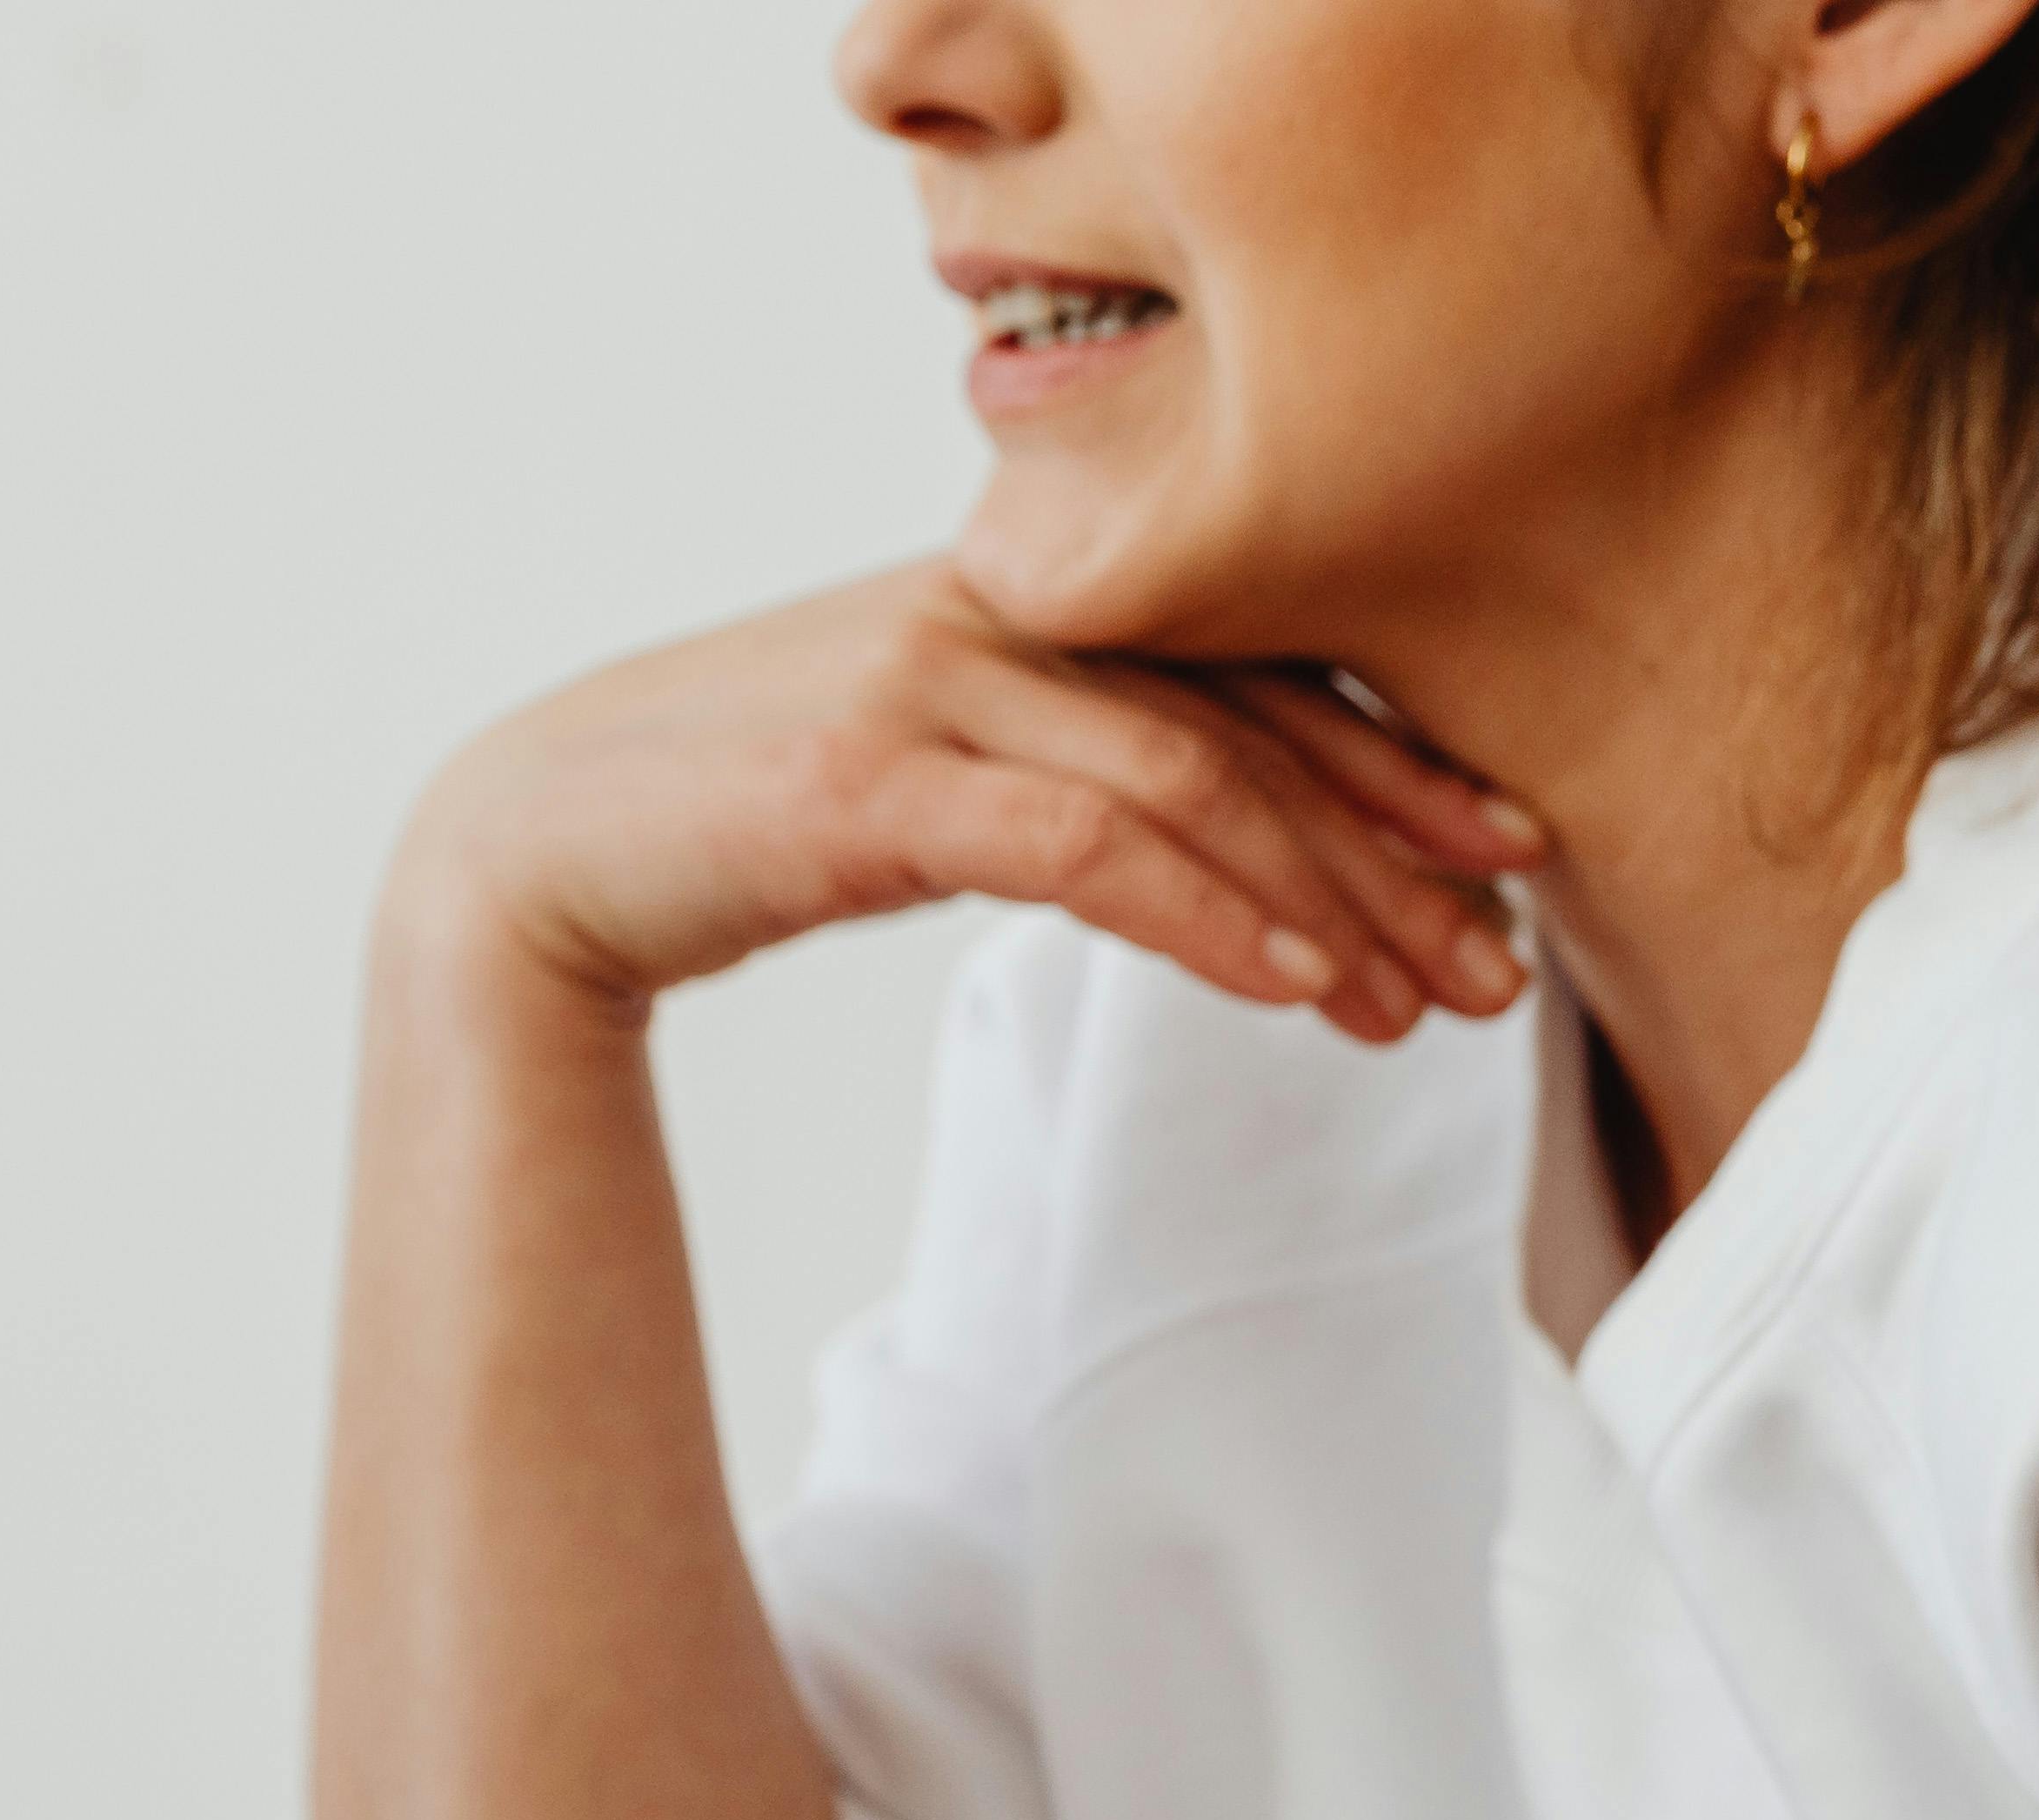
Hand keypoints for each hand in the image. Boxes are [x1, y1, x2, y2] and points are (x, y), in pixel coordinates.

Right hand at [397, 562, 1545, 1040]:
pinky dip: (1207, 915)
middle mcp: (996, 609)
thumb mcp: (918, 766)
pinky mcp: (871, 779)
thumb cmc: (727, 822)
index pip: (1256, 663)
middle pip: (1254, 721)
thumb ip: (1047, 759)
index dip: (1399, 756)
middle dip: (1401, 846)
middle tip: (1506, 958)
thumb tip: (1191, 828)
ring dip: (1330, 898)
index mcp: (1023, 592)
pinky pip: (1085, 844)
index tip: (1510, 849)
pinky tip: (1292, 984)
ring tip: (1424, 1006)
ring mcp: (930, 683)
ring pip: (1193, 781)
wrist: (528, 850)